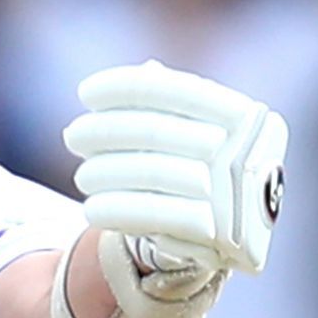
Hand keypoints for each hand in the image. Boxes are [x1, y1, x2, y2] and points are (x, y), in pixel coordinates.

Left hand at [63, 59, 286, 276]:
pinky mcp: (218, 234)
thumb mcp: (196, 128)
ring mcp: (235, 192)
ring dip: (102, 174)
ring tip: (83, 176)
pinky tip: (93, 208)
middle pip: (153, 130)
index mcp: (243, 115)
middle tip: (73, 136)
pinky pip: (152, 214)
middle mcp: (245, 149)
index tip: (86, 93)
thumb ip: (169, 102)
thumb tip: (128, 81)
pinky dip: (116, 209)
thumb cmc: (203, 168)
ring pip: (147, 172)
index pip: (173, 89)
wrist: (233, 237)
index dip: (123, 86)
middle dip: (102, 132)